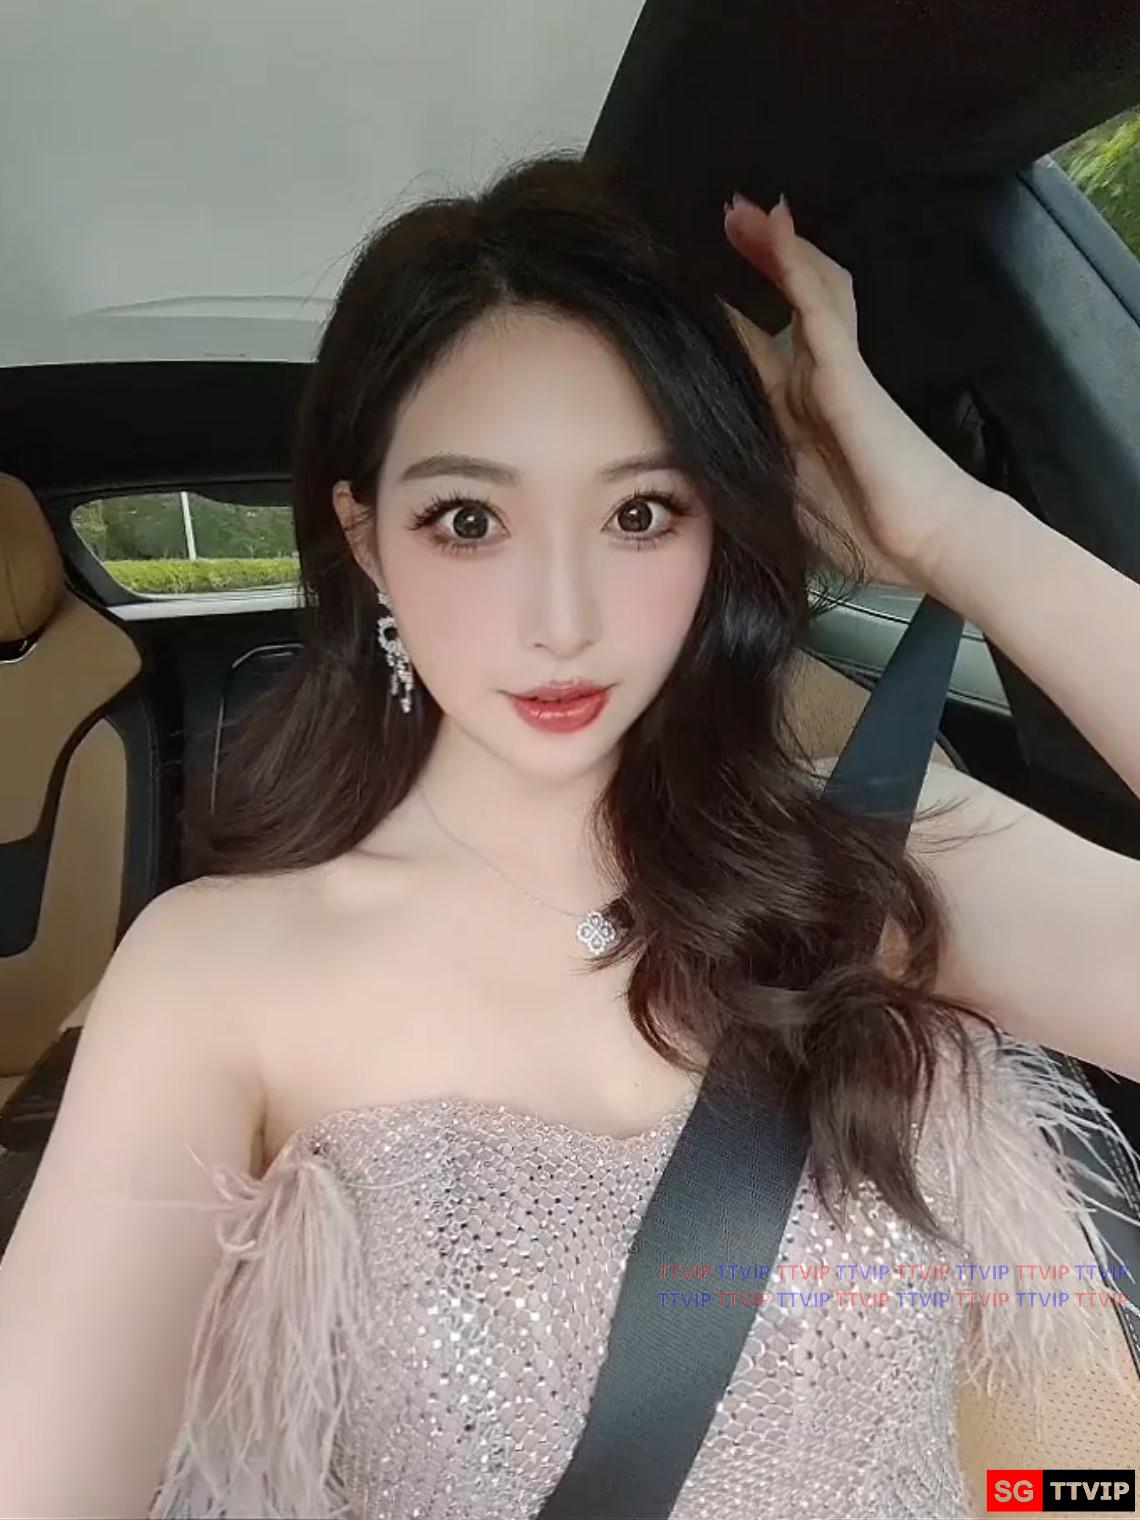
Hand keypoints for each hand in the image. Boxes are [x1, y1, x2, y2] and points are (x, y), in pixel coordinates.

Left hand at [721, 193, 990, 591]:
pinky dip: (795, 265)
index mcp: (803, 411)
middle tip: (730, 219)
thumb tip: (700, 481)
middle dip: (760, 260)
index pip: (766, 347)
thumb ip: (752, 474)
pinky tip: (777, 228)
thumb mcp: (787, 501)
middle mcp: (818, 381)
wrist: (928, 544)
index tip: (704, 287)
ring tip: (744, 209)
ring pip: (806, 290)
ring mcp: (833, 372)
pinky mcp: (844, 374)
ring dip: (774, 248)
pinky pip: (816, 308)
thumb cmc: (865, 535)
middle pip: (792, 300)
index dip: (739, 312)